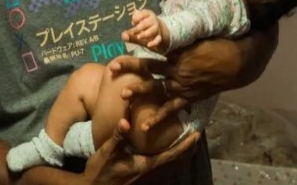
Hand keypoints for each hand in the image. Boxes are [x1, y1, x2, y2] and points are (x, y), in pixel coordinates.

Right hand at [80, 116, 199, 183]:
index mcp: (145, 165)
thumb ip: (118, 137)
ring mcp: (146, 176)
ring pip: (170, 165)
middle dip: (187, 149)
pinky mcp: (140, 176)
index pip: (170, 155)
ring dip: (179, 154)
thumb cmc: (100, 171)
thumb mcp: (106, 152)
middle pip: (175, 161)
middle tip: (196, 136)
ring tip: (186, 142)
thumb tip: (125, 120)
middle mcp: (149, 172)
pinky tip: (165, 151)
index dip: (184, 145)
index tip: (196, 135)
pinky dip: (169, 158)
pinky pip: (162, 166)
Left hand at [109, 40, 240, 129]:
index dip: (139, 40)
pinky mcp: (188, 97)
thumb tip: (164, 28)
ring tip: (122, 94)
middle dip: (130, 66)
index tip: (124, 36)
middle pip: (149, 66)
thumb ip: (179, 36)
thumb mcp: (197, 36)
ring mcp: (182, 85)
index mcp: (179, 52)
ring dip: (139, 91)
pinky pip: (170, 110)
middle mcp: (177, 69)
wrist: (238, 63)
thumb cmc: (217, 45)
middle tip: (112, 66)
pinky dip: (158, 119)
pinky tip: (143, 126)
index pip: (154, 45)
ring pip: (157, 89)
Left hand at [121, 10, 162, 48]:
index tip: (133, 22)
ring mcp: (157, 28)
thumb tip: (124, 36)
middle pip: (147, 22)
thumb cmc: (142, 27)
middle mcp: (153, 20)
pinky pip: (158, 39)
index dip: (137, 17)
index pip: (144, 13)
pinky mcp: (159, 36)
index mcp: (147, 14)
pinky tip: (148, 45)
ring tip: (138, 37)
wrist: (155, 32)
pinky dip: (154, 42)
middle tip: (133, 32)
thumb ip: (129, 32)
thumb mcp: (135, 28)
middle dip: (139, 27)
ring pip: (153, 30)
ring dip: (145, 34)